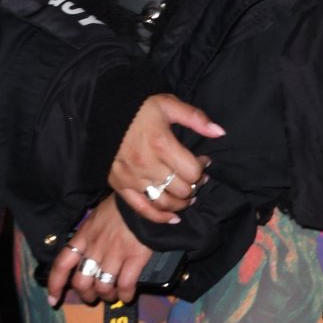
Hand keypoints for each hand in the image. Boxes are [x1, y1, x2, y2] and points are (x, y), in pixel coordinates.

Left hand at [46, 196, 153, 305]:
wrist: (144, 197)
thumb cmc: (120, 207)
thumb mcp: (96, 217)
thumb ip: (89, 236)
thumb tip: (85, 255)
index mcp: (84, 236)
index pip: (62, 264)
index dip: (56, 284)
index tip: (53, 300)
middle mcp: (95, 247)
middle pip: (81, 282)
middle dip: (86, 295)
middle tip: (93, 296)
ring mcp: (114, 254)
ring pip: (102, 287)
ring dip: (107, 296)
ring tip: (112, 295)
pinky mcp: (134, 258)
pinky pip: (125, 285)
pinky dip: (125, 295)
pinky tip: (126, 295)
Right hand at [109, 93, 223, 223]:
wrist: (102, 113)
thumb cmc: (139, 108)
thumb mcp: (168, 104)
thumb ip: (195, 118)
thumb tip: (220, 132)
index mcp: (161, 144)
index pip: (192, 171)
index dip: (202, 168)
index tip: (203, 161)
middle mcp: (146, 164)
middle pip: (181, 189)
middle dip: (194, 185)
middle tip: (196, 178)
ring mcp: (132, 178)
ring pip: (165, 202)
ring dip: (181, 203)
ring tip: (187, 195)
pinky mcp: (120, 186)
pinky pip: (143, 209)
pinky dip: (160, 217)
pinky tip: (173, 218)